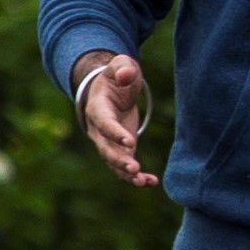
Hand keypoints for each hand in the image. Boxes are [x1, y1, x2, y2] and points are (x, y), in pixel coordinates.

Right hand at [71, 51, 157, 188]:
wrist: (110, 91)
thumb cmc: (116, 78)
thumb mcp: (120, 66)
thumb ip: (122, 68)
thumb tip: (126, 75)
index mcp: (97, 108)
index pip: (104, 123)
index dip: (115, 133)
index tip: (130, 142)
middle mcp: (98, 130)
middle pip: (105, 148)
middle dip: (118, 160)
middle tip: (134, 168)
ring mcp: (108, 143)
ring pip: (113, 162)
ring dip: (127, 174)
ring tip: (142, 182)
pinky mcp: (120, 151)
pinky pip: (124, 168)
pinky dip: (137, 177)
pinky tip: (151, 183)